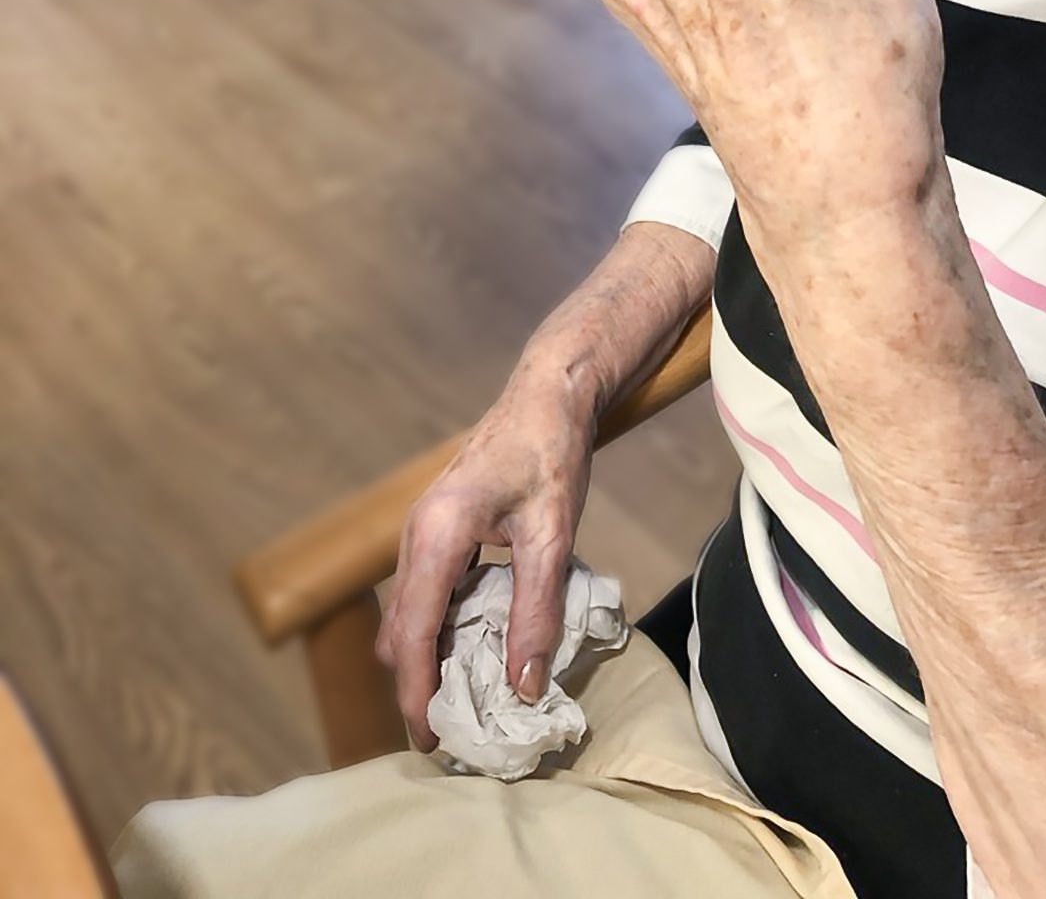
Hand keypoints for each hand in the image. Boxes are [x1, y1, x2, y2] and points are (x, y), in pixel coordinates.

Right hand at [377, 358, 594, 748]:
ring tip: (463, 701)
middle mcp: (416, 534)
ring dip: (426, 659)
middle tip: (450, 734)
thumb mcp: (553, 535)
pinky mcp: (435, 529)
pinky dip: (436, 630)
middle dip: (416, 685)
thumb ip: (537, 610)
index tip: (430, 741)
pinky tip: (472, 648)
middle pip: (399, 631)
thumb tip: (526, 686)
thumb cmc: (551, 456)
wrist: (547, 395)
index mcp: (438, 534)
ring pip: (408, 614)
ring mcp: (421, 529)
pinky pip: (423, 593)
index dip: (417, 693)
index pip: (414, 633)